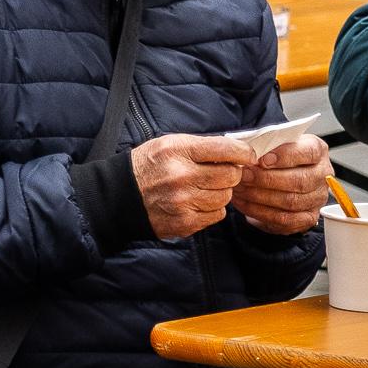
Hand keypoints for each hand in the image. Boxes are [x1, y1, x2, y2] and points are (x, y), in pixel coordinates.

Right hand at [129, 132, 253, 238]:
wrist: (119, 197)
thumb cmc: (148, 166)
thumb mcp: (170, 144)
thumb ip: (202, 146)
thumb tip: (237, 150)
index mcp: (178, 152)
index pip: (225, 149)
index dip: (243, 152)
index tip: (248, 155)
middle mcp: (181, 177)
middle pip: (231, 176)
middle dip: (232, 173)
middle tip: (222, 172)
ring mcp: (183, 202)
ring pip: (225, 197)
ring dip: (221, 192)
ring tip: (205, 187)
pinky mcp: (185, 223)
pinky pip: (217, 215)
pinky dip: (213, 208)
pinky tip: (198, 201)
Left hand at [227, 133, 331, 232]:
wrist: (284, 180)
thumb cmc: (278, 159)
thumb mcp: (277, 145)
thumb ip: (268, 145)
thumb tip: (247, 148)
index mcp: (318, 151)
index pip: (309, 152)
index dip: (285, 156)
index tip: (262, 159)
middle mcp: (323, 175)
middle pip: (300, 180)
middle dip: (267, 179)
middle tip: (244, 175)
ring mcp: (318, 198)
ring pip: (291, 201)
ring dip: (260, 196)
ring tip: (240, 189)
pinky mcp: (308, 217)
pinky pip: (284, 219)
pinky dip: (260, 212)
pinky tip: (244, 203)